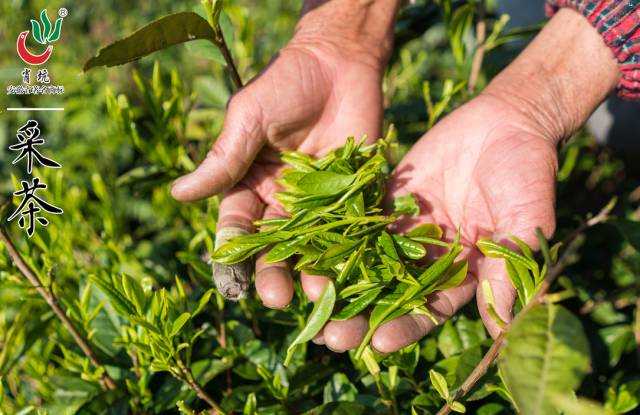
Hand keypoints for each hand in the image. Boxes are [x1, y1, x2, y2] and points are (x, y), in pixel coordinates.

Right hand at [171, 1, 399, 332]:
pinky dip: (351, 251)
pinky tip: (352, 272)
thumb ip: (222, 160)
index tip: (232, 281)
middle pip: (273, 247)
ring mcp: (320, 202)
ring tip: (316, 294)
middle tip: (275, 297)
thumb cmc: (284, 85)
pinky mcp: (355, 196)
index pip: (236, 229)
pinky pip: (352, 228)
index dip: (232, 255)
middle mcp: (282, 203)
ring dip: (312, 271)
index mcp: (249, 187)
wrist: (338, 61)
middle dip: (272, 273)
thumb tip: (177, 195)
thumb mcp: (247, 120)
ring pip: (312, 246)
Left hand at [311, 7, 619, 352]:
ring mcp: (407, 229)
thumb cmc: (526, 172)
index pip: (432, 309)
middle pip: (391, 294)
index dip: (407, 327)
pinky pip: (360, 221)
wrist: (505, 121)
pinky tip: (309, 250)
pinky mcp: (389, 201)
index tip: (379, 343)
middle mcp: (430, 257)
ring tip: (311, 299)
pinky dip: (337, 237)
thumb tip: (504, 327)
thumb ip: (508, 267)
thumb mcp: (523, 219)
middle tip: (331, 336)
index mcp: (464, 271)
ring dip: (341, 282)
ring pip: (369, 262)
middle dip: (363, 316)